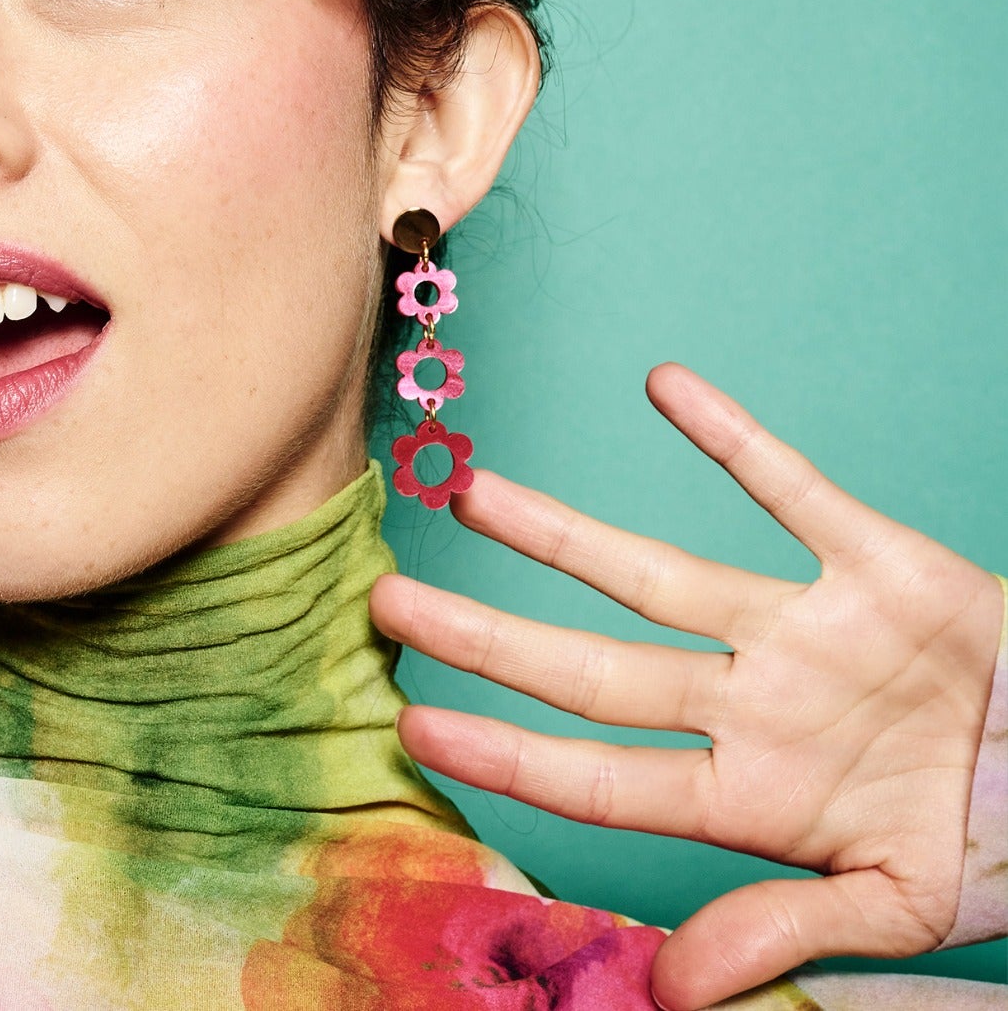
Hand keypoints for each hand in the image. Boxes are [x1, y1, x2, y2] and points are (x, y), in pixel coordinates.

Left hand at [370, 362, 1002, 1009]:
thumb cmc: (996, 839)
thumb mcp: (901, 903)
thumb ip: (786, 927)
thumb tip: (671, 986)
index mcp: (756, 795)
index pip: (606, 775)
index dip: (511, 756)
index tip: (415, 726)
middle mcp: (755, 701)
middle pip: (598, 668)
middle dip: (493, 639)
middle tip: (388, 603)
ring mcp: (806, 629)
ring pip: (662, 572)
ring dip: (567, 537)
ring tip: (476, 493)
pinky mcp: (876, 562)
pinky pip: (794, 486)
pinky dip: (735, 437)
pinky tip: (667, 386)